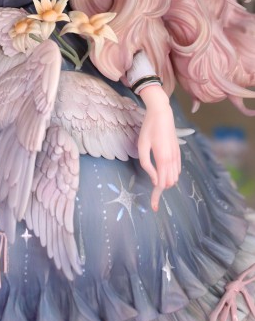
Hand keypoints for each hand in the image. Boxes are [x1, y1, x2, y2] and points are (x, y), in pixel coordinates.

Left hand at [137, 85, 180, 211]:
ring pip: (174, 178)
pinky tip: (163, 173)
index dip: (157, 196)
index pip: (162, 184)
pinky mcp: (178, 153)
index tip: (153, 207)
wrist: (162, 113)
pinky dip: (170, 175)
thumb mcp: (142, 146)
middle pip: (169, 183)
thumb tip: (155, 180)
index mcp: (163, 159)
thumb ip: (147, 164)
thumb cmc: (149, 128)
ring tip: (155, 180)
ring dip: (166, 182)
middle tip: (152, 196)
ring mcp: (177, 156)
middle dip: (160, 189)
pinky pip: (177, 170)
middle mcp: (172, 160)